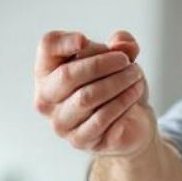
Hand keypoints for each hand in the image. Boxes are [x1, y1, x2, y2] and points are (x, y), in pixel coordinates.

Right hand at [33, 29, 153, 155]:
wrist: (130, 123)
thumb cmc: (115, 86)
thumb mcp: (120, 59)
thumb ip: (121, 45)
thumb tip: (122, 43)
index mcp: (48, 71)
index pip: (46, 48)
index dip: (63, 41)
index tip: (84, 40)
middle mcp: (47, 98)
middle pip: (67, 74)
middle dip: (101, 64)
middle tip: (126, 61)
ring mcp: (60, 122)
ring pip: (86, 97)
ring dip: (116, 82)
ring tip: (135, 75)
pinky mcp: (79, 140)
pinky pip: (100, 118)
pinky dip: (121, 101)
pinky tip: (135, 92)